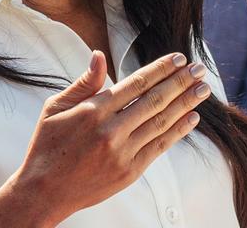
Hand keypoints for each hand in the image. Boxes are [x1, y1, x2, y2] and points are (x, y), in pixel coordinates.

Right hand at [10, 50, 212, 223]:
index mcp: (93, 110)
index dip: (160, 69)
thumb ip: (84, 83)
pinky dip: (178, 131)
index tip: (178, 58)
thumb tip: (99, 55)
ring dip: (186, 103)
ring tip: (203, 89)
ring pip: (161, 122)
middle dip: (181, 81)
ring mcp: (122, 152)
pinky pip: (159, 146)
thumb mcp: (55, 108)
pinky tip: (191, 117)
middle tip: (199, 68)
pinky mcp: (129, 172)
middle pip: (155, 100)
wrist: (43, 191)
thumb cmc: (47, 145)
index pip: (136, 83)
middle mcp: (111, 130)